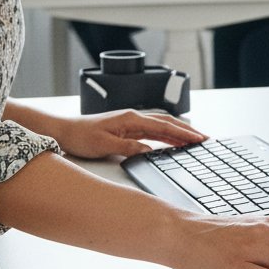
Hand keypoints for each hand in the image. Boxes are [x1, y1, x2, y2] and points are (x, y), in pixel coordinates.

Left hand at [51, 109, 206, 158]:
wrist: (63, 131)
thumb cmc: (80, 136)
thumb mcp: (105, 145)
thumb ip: (129, 148)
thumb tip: (150, 151)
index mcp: (131, 118)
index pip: (164, 126)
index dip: (183, 133)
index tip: (199, 139)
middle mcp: (134, 118)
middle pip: (167, 123)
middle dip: (187, 131)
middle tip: (204, 139)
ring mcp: (131, 122)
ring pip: (161, 126)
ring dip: (178, 133)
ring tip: (194, 141)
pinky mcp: (127, 129)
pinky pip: (152, 132)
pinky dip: (166, 136)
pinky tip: (172, 143)